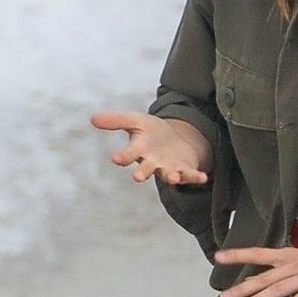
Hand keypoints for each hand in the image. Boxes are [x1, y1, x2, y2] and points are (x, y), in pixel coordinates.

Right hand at [91, 110, 210, 185]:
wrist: (173, 139)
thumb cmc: (150, 131)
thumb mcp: (135, 120)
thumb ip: (116, 120)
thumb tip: (92, 118)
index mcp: (139, 150)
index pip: (128, 153)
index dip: (122, 156)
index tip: (115, 158)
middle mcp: (153, 162)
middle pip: (146, 169)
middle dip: (142, 172)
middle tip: (137, 177)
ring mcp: (169, 168)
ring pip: (168, 175)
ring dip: (171, 176)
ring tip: (173, 177)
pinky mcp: (185, 170)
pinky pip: (191, 175)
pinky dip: (196, 177)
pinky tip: (204, 177)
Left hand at [214, 241, 297, 296]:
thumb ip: (287, 270)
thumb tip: (267, 281)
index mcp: (290, 255)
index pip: (259, 254)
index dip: (239, 255)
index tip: (218, 256)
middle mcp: (295, 264)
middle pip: (264, 277)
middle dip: (243, 287)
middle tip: (224, 296)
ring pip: (277, 289)